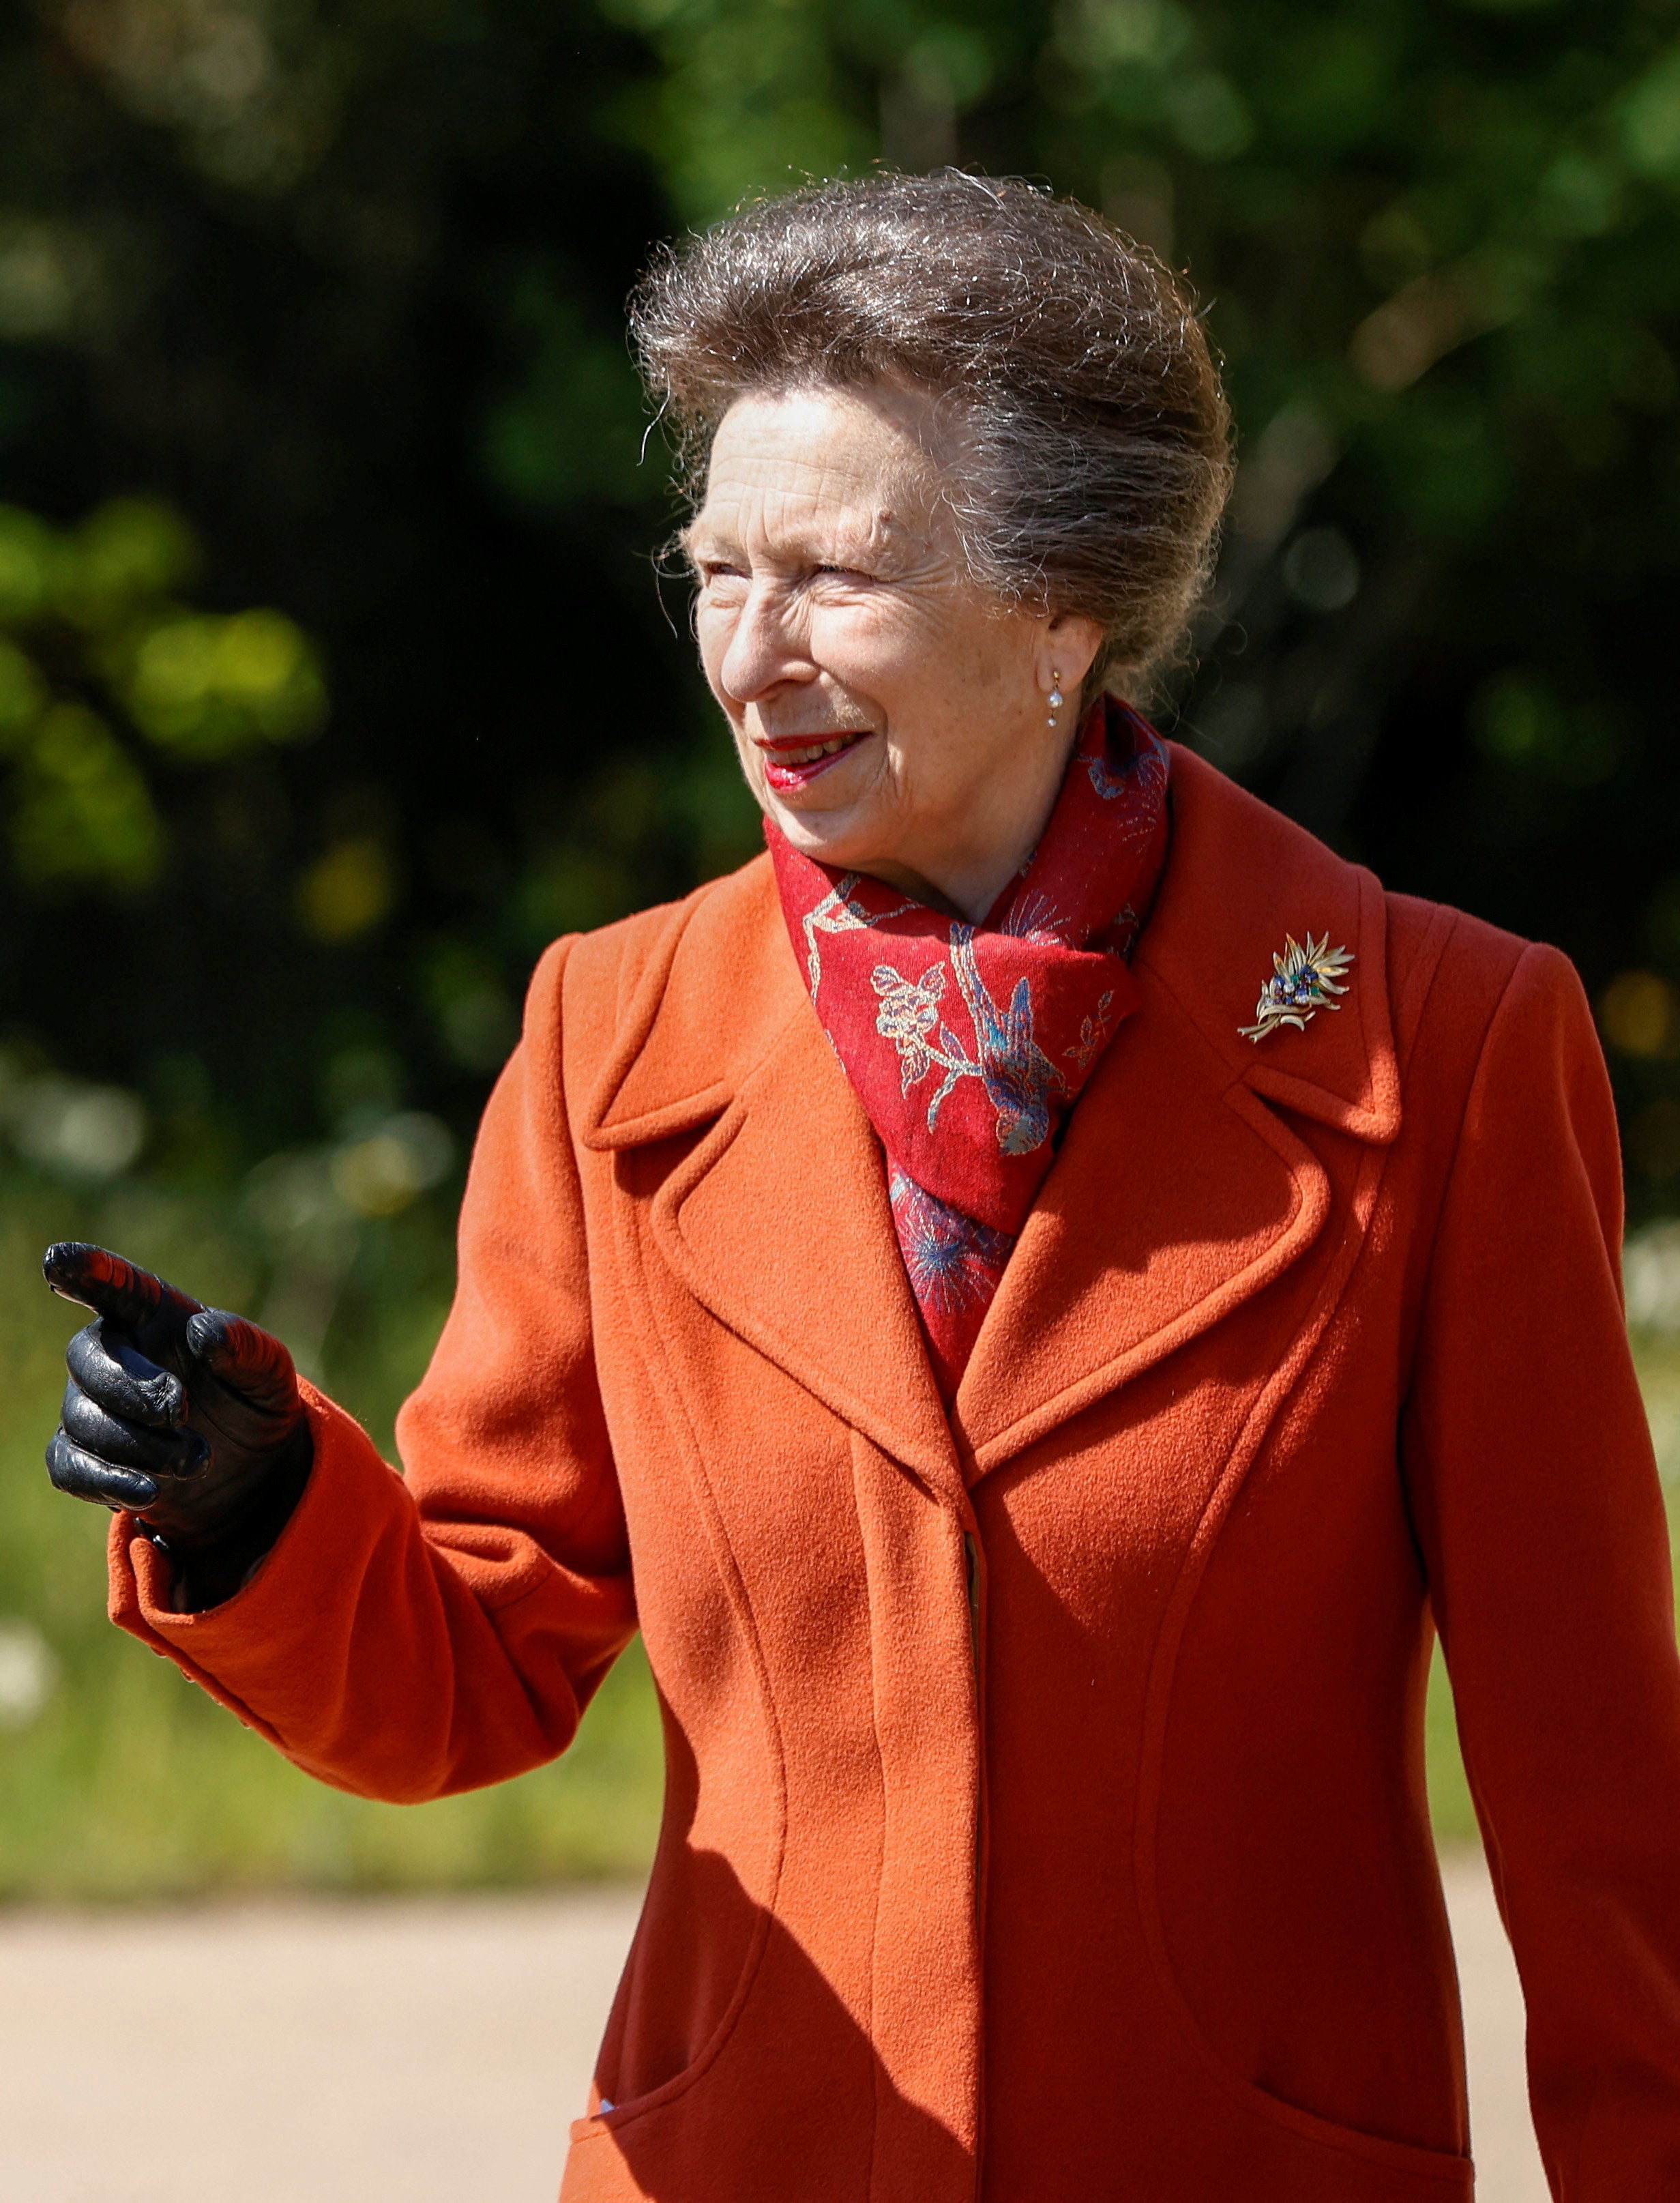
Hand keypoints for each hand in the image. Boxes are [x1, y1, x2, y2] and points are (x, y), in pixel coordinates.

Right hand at [43, 1242, 311, 1607]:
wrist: (252, 1470)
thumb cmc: (253, 1400)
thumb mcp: (269, 1373)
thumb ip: (246, 1346)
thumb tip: (205, 1332)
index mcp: (158, 1316)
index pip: (117, 1286)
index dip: (88, 1270)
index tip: (57, 1259)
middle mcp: (117, 1353)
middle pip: (88, 1356)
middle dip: (129, 1386)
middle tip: (180, 1410)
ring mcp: (94, 1406)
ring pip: (83, 1418)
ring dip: (138, 1444)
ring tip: (195, 1459)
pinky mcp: (86, 1457)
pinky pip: (70, 1465)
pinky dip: (108, 1479)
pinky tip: (149, 1492)